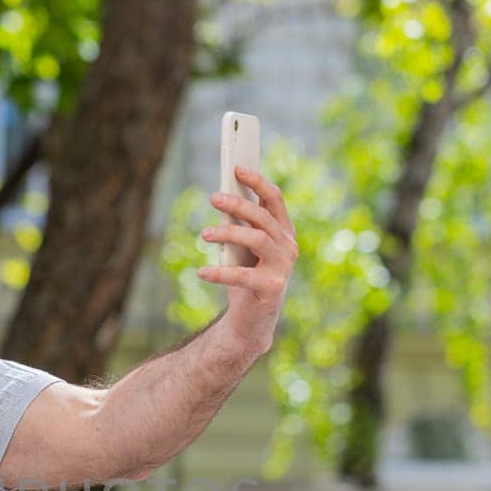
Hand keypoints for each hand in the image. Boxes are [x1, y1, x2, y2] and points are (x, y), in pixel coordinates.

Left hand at [197, 166, 298, 354]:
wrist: (251, 322)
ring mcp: (283, 268)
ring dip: (228, 233)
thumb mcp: (242, 249)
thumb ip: (239, 226)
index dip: (258, 182)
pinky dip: (220, 273)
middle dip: (238, 204)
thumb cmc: (245, 278)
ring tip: (204, 234)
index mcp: (283, 232)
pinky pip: (243, 276)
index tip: (237, 168)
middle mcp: (288, 247)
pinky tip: (201, 271)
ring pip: (257, 240)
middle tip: (213, 197)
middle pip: (263, 217)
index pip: (274, 199)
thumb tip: (221, 198)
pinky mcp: (272, 289)